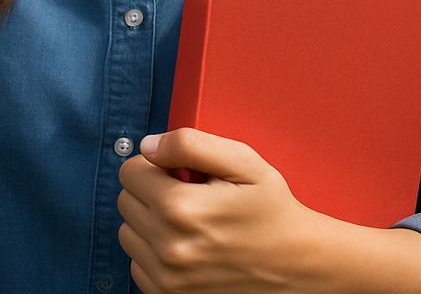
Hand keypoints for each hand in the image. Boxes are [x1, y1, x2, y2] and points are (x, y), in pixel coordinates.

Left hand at [116, 127, 323, 293]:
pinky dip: (153, 251)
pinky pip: (136, 264)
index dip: (154, 164)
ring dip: (148, 220)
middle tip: (187, 192)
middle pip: (125, 200)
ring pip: (127, 231)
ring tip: (187, 219)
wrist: (295, 264)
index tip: (179, 170)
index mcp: (182, 208)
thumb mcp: (242, 161)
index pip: (129, 172)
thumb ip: (190, 144)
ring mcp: (168, 278)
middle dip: (150, 189)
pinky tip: (185, 243)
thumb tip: (148, 146)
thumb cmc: (270, 208)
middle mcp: (169, 247)